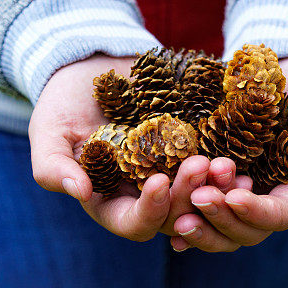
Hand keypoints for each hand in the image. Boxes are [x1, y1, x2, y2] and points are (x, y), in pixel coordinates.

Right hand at [29, 54, 209, 240]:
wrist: (92, 65)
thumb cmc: (63, 101)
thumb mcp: (49, 131)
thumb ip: (53, 166)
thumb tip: (78, 192)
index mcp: (111, 200)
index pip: (133, 222)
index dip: (149, 210)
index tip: (157, 181)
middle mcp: (145, 193)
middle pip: (175, 213)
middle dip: (189, 194)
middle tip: (202, 164)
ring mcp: (172, 172)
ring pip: (202, 195)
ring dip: (215, 185)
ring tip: (226, 164)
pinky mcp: (192, 149)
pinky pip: (215, 167)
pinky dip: (226, 166)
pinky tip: (238, 156)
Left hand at [170, 56, 287, 251]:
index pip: (280, 215)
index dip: (257, 212)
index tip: (235, 197)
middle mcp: (267, 196)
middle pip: (246, 229)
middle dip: (221, 219)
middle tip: (197, 199)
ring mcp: (240, 188)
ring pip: (220, 225)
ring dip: (200, 225)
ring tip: (176, 216)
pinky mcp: (216, 174)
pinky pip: (199, 205)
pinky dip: (183, 214)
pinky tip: (165, 215)